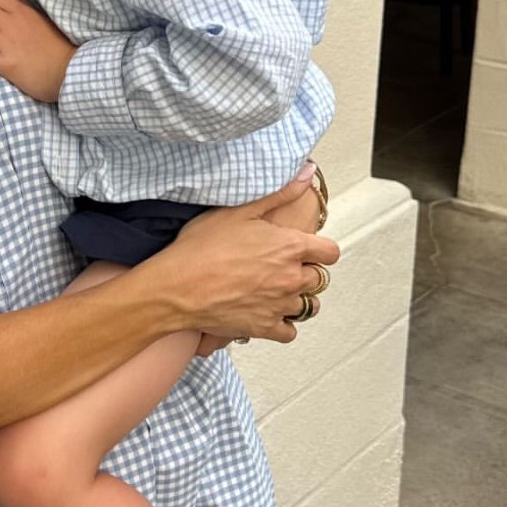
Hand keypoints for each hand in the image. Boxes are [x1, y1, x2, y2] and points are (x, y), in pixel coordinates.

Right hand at [143, 174, 340, 345]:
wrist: (177, 287)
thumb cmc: (202, 246)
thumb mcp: (239, 211)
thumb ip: (280, 193)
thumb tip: (307, 174)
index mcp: (290, 247)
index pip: (330, 252)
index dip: (321, 249)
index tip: (308, 248)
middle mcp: (291, 278)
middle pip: (319, 279)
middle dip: (306, 272)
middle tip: (282, 267)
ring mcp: (279, 305)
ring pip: (307, 306)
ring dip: (297, 298)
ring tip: (276, 290)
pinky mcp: (265, 327)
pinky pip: (290, 332)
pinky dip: (283, 324)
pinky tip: (268, 312)